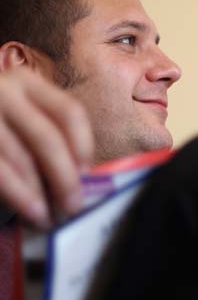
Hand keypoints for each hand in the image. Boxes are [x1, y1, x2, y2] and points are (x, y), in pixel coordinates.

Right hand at [0, 65, 93, 227]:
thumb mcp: (22, 115)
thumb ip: (50, 134)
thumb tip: (83, 177)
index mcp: (27, 83)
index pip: (69, 112)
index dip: (83, 144)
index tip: (87, 173)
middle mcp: (2, 92)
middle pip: (47, 138)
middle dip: (65, 177)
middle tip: (74, 206)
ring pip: (20, 158)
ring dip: (40, 193)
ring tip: (53, 217)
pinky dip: (18, 195)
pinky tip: (31, 211)